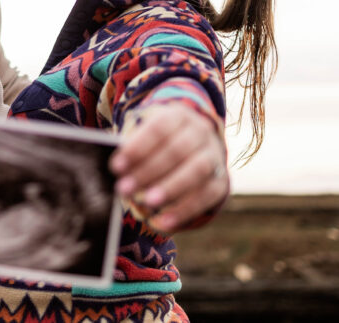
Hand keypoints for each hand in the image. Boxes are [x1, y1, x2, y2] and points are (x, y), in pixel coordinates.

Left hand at [109, 103, 228, 232]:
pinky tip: (163, 223)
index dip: (137, 147)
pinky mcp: (221, 181)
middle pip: (177, 150)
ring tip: (146, 202)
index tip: (116, 167)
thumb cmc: (160, 144)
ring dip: (170, 188)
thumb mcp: (148, 138)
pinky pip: (206, 196)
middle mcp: (200, 132)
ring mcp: (215, 156)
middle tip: (124, 188)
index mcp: (178, 116)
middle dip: (148, 171)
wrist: (198, 146)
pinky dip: (184, 210)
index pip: (158, 128)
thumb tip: (117, 170)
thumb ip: (134, 152)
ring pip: (196, 170)